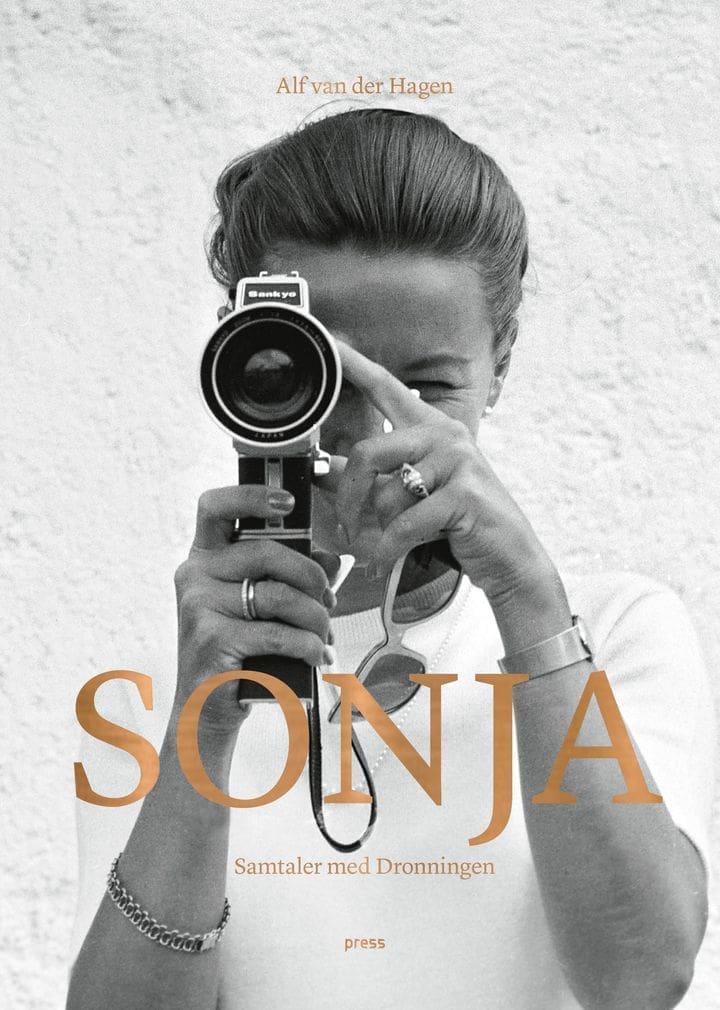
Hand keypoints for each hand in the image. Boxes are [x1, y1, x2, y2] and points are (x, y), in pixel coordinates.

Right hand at [173, 485, 336, 734]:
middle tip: (329, 600)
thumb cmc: (241, 649)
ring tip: (324, 635)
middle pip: (265, 551)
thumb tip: (332, 560)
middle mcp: (194, 575)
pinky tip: (316, 656)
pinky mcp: (212, 640)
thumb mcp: (264, 607)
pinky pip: (277, 632)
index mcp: (204, 557)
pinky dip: (307, 645)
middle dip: (310, 576)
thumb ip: (292, 577)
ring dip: (315, 617)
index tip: (289, 502)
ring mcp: (198, 607)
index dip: (252, 496)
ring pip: (278, 595)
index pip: (215, 506)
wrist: (209, 708)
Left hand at [323, 341, 558, 610]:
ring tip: (389, 545)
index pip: (388, 388)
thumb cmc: (456, 525)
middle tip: (347, 529)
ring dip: (379, 530)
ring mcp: (458, 461)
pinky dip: (390, 548)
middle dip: (349, 499)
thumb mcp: (412, 496)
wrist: (508, 558)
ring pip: (385, 495)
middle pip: (368, 453)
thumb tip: (323, 471)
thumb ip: (374, 480)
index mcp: (430, 428)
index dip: (357, 365)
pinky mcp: (464, 494)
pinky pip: (404, 524)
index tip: (332, 340)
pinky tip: (389, 559)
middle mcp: (445, 435)